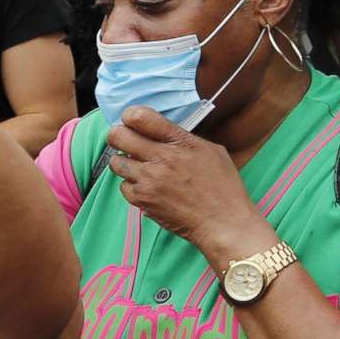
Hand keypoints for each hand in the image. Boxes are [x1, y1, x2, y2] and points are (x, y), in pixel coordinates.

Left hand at [102, 106, 269, 256]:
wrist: (223, 222)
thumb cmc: (224, 188)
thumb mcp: (213, 151)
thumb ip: (185, 138)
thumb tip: (163, 132)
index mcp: (180, 142)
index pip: (140, 117)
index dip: (131, 116)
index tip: (133, 121)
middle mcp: (161, 159)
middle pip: (118, 136)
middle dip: (119, 136)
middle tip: (126, 142)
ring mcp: (149, 181)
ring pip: (116, 162)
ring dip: (125, 162)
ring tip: (139, 167)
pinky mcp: (143, 200)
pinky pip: (123, 186)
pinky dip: (132, 185)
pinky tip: (147, 187)